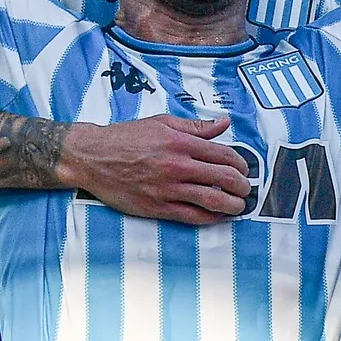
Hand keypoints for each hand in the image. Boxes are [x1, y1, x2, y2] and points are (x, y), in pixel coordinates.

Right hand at [58, 114, 252, 225]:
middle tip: (247, 190)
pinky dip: (210, 218)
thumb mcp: (163, 122)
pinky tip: (217, 216)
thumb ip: (196, 126)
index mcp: (182, 142)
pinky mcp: (157, 207)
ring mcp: (168, 188)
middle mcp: (178, 165)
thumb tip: (224, 123)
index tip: (244, 170)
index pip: (224, 154)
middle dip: (242, 186)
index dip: (240, 164)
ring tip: (239, 207)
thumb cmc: (127, 137)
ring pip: (212, 200)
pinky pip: (191, 216)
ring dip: (232, 205)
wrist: (93, 157)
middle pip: (223, 178)